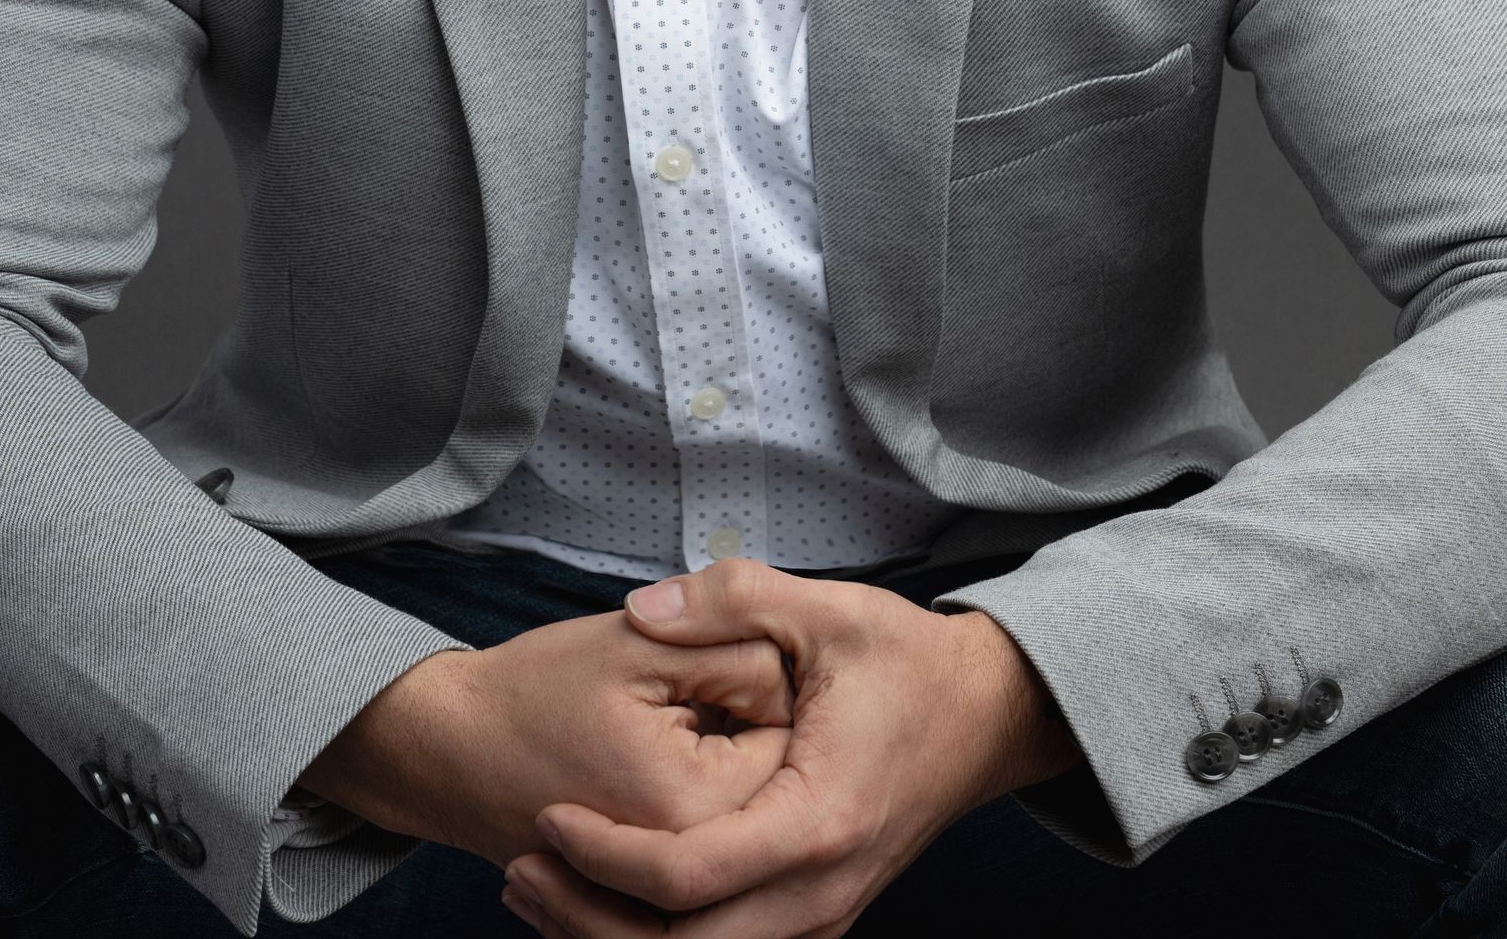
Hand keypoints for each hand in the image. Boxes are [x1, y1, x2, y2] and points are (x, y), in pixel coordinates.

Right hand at [298, 603, 796, 870]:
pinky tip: (659, 770)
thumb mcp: (639, 642)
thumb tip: (786, 676)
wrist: (447, 750)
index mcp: (693, 806)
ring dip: (726, 768)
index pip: (784, 736)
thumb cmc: (535, 689)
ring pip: (741, 818)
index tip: (705, 664)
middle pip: (770, 781)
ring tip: (669, 732)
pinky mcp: (640, 896)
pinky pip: (705, 853)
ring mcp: (660, 891)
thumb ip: (731, 646)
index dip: (757, 681)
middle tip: (685, 696)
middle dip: (746, 726)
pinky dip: (700, 813)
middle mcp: (685, 861)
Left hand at [502, 557, 1083, 937]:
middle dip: (590, 922)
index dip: (607, 857)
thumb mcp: (825, 609)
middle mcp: (820, 893)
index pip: (689, 879)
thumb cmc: (903, 662)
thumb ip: (731, 599)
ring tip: (539, 889)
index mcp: (818, 822)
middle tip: (521, 870)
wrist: (984, 716)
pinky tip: (599, 898)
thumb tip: (640, 609)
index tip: (549, 816)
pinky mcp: (813, 916)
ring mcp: (821, 916)